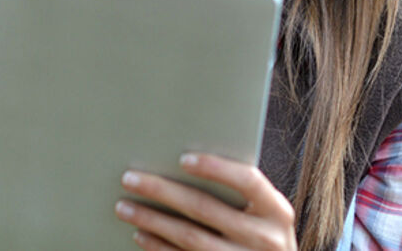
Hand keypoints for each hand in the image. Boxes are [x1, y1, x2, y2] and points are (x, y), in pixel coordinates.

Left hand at [114, 153, 296, 249]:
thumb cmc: (262, 232)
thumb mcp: (264, 212)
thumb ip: (237, 191)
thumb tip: (179, 161)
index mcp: (277, 211)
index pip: (248, 181)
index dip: (216, 168)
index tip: (183, 159)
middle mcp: (266, 239)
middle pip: (206, 209)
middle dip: (163, 191)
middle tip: (129, 178)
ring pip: (190, 238)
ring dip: (152, 220)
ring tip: (124, 206)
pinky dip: (158, 246)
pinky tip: (140, 233)